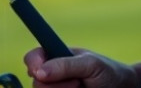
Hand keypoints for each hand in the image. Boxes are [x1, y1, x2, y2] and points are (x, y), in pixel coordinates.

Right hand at [23, 47, 140, 87]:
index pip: (33, 57)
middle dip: (56, 84)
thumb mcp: (90, 64)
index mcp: (56, 57)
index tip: (38, 72)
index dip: (32, 64)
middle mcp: (53, 75)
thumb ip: (66, 65)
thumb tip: (40, 71)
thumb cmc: (108, 71)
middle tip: (77, 82)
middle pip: (36, 83)